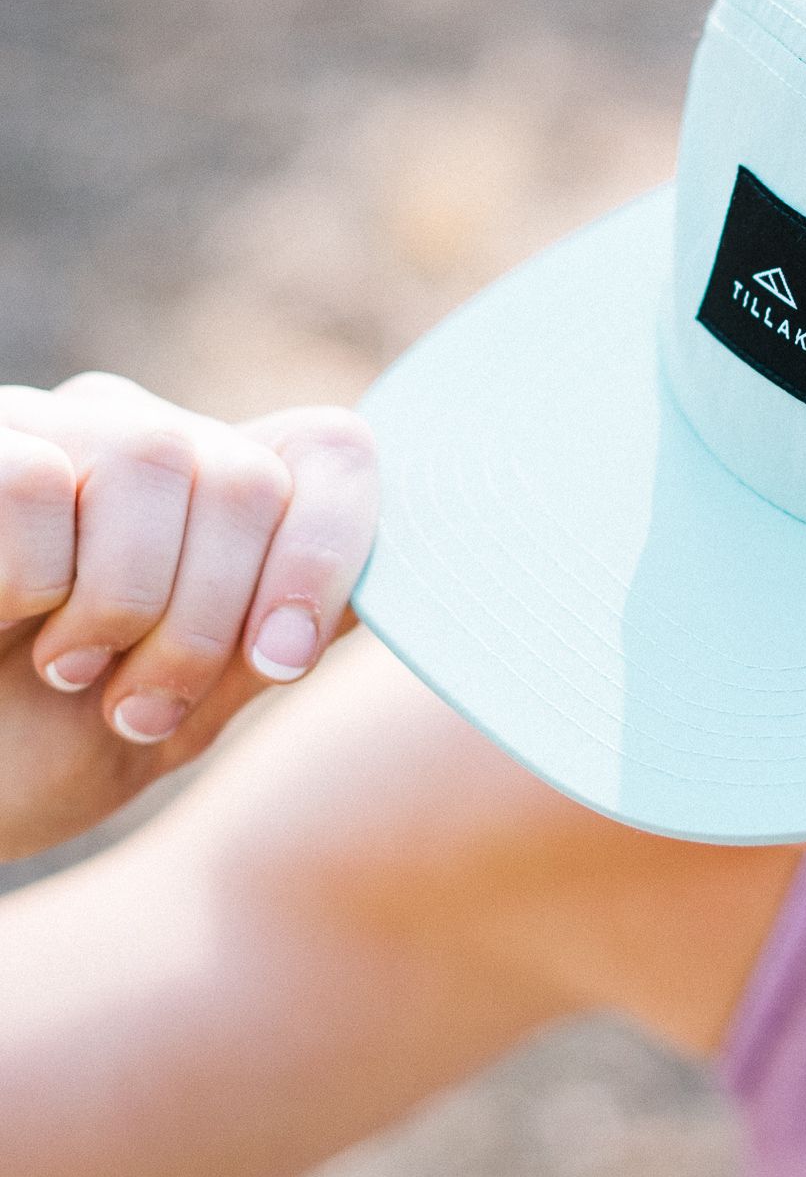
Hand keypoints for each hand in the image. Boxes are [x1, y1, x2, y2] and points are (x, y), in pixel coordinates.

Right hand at [0, 372, 376, 859]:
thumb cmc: (38, 748)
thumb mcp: (182, 709)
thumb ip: (276, 641)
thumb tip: (398, 584)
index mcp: (215, 492)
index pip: (333, 451)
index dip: (329, 553)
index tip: (281, 663)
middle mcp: (141, 437)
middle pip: (249, 477)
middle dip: (211, 619)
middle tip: (139, 705)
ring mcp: (48, 428)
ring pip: (159, 456)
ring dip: (124, 602)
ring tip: (69, 670)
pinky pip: (36, 479)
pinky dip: (28, 578)